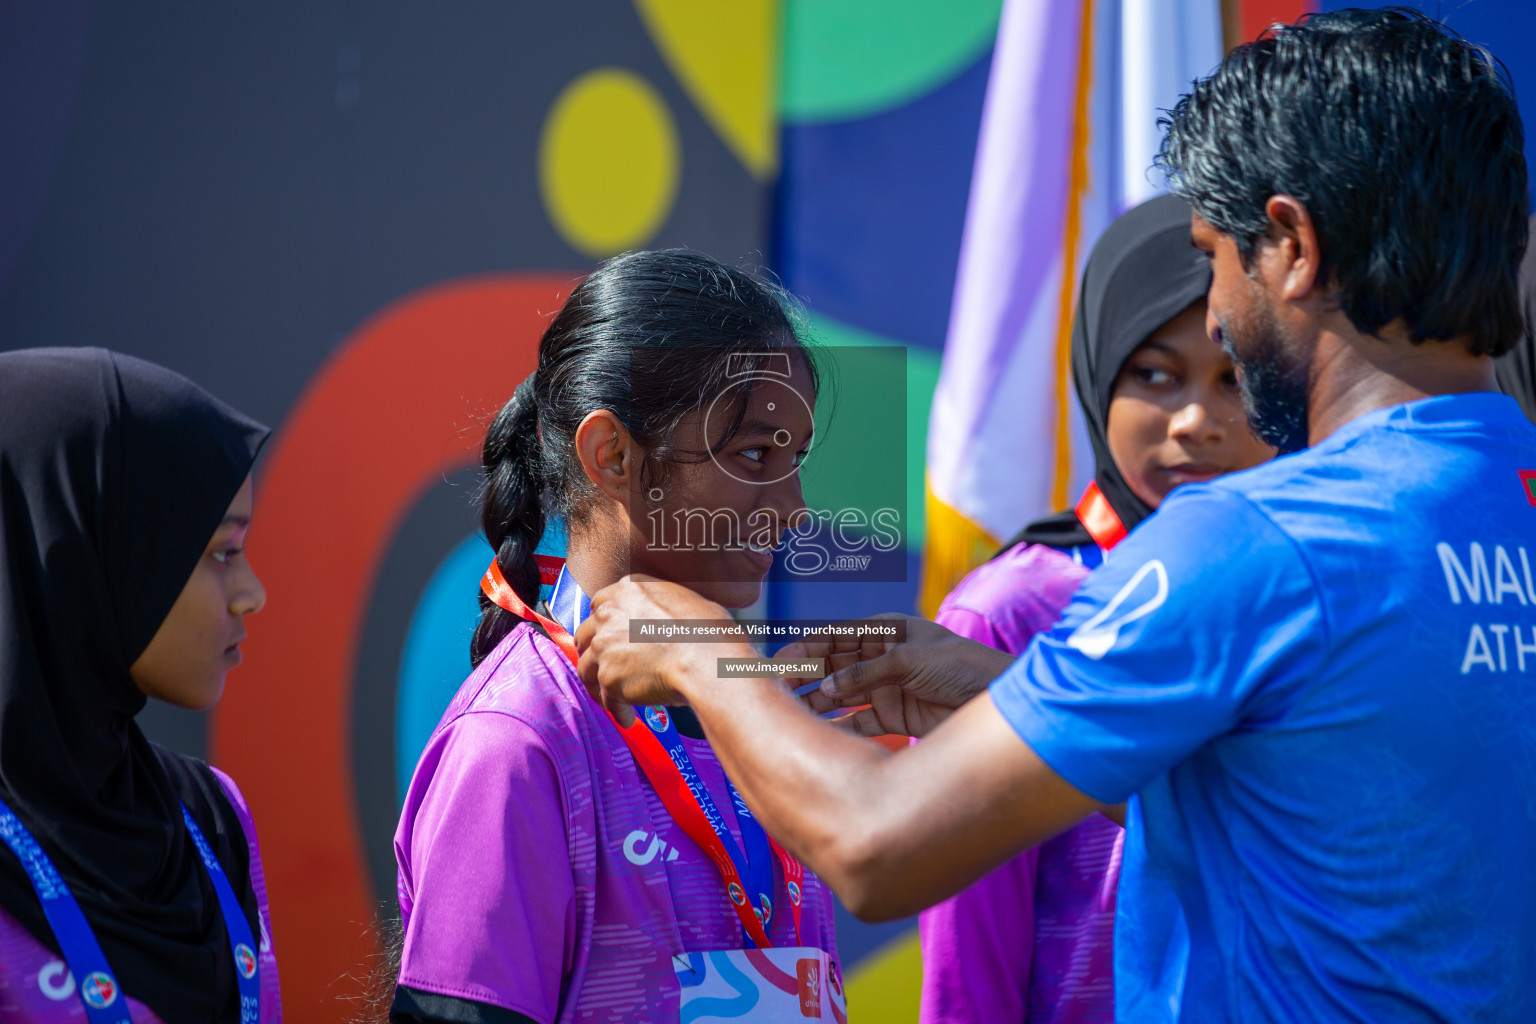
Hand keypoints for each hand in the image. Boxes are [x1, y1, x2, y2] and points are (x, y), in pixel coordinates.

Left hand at [574, 575, 753, 724]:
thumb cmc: (709, 632)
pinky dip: (617, 711)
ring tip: (610, 697)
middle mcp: (609, 614)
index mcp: (628, 589)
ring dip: (596, 684)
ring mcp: (605, 646)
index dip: (603, 623)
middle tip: (603, 666)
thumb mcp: (685, 600)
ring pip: (585, 668)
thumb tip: (663, 617)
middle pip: (586, 635)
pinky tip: (628, 718)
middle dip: (593, 652)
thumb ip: (658, 605)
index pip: (599, 603)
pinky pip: (606, 699)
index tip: (609, 636)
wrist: (708, 661)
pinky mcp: (608, 678)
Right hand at [779, 614, 1015, 737]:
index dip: (804, 649)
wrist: (998, 698)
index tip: (779, 664)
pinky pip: (857, 723)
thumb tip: (828, 688)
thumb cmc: (962, 665)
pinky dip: (838, 729)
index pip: (833, 637)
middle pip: (830, 667)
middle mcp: (878, 658)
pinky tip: (818, 735)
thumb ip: (867, 672)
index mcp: (882, 631)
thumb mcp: (912, 659)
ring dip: (815, 705)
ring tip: (790, 717)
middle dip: (803, 678)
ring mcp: (883, 688)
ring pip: (839, 696)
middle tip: (776, 695)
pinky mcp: (893, 716)